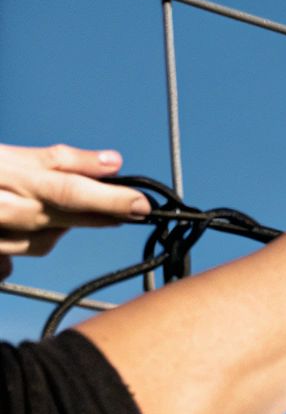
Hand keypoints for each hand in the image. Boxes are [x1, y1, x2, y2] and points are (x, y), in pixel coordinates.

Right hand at [0, 143, 151, 279]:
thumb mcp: (10, 155)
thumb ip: (64, 160)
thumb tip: (114, 162)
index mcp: (12, 178)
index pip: (70, 191)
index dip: (111, 200)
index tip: (142, 205)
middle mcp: (8, 211)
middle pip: (66, 219)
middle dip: (99, 214)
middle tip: (126, 208)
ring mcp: (0, 238)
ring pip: (45, 241)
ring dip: (56, 227)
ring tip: (46, 207)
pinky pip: (18, 257)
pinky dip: (27, 241)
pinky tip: (20, 226)